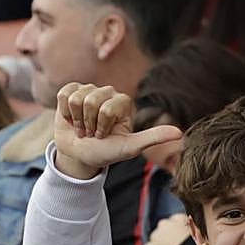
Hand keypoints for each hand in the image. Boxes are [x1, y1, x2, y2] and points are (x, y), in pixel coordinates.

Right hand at [53, 83, 182, 179]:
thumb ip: (153, 137)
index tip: (104, 136)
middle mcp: (108, 93)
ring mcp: (89, 90)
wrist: (81, 155)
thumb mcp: (131, 147)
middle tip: (92, 133)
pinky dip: (64, 112)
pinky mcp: (71, 90)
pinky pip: (64, 94)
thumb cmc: (107, 152)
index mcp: (124, 103)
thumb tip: (180, 134)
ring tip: (83, 128)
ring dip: (76, 119)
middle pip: (91, 100)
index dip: (102, 124)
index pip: (108, 107)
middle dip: (88, 122)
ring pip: (76, 98)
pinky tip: (71, 119)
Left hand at [144, 214, 192, 244]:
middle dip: (160, 240)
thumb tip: (188, 220)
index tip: (176, 232)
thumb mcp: (194, 226)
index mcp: (168, 223)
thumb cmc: (195, 240)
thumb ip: (188, 222)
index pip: (168, 223)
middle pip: (156, 234)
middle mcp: (159, 232)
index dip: (173, 228)